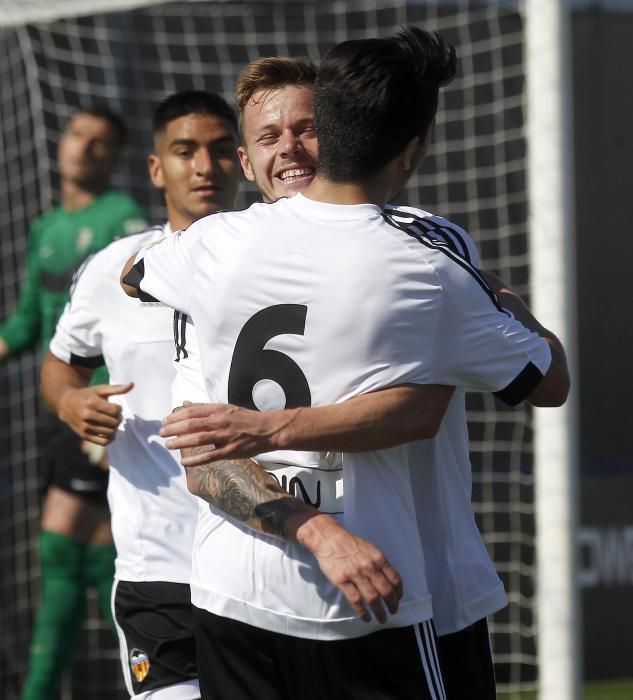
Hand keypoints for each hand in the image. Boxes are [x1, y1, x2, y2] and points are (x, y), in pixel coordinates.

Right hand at [58, 382, 133, 445]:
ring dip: (115, 428)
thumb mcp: (100, 389)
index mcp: (92, 402)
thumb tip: (132, 384)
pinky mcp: (84, 435)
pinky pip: (103, 442)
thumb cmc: (87, 395)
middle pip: (114, 422)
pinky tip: (109, 432)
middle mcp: (87, 415)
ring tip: (112, 423)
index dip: (119, 409)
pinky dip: (110, 438)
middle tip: (115, 416)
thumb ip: (117, 388)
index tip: (116, 408)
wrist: (66, 404)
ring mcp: (85, 426)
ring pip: (110, 432)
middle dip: (118, 419)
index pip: (116, 411)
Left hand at [160, 402, 285, 464]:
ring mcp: (224, 437)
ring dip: (180, 442)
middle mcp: (220, 421)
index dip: (175, 416)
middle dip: (173, 429)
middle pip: (191, 424)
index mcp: (218, 410)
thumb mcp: (225, 408)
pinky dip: (195, 459)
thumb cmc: (245, 418)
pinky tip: (184, 461)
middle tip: (162, 433)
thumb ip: (204, 408)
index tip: (165, 421)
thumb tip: (185, 404)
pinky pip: (209, 456)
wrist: (267, 429)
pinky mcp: (229, 451)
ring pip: (197, 439)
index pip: (192, 412)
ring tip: (168, 445)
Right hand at [297, 514, 402, 623]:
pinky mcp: (342, 581)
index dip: (399, 592)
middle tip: (393, 611)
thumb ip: (379, 563)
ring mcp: (355, 574)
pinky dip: (363, 612)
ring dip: (379, 612)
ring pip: (373, 598)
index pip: (395, 579)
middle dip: (392, 605)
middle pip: (386, 591)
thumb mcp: (370, 549)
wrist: (330, 539)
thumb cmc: (350, 544)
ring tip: (381, 619)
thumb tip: (389, 580)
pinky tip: (366, 617)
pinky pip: (356, 600)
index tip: (398, 599)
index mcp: (378, 558)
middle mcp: (369, 567)